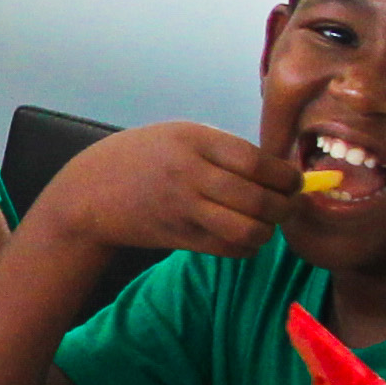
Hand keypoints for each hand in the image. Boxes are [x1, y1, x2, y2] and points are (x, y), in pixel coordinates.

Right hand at [35, 119, 296, 260]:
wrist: (90, 192)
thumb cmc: (141, 157)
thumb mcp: (179, 135)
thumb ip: (223, 149)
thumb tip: (276, 169)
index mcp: (194, 140)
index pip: (256, 162)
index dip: (286, 176)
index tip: (295, 180)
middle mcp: (190, 174)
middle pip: (258, 199)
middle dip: (285, 206)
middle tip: (290, 204)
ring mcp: (184, 209)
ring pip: (247, 230)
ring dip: (268, 230)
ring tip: (268, 222)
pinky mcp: (180, 238)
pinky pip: (229, 249)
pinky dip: (247, 246)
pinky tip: (245, 236)